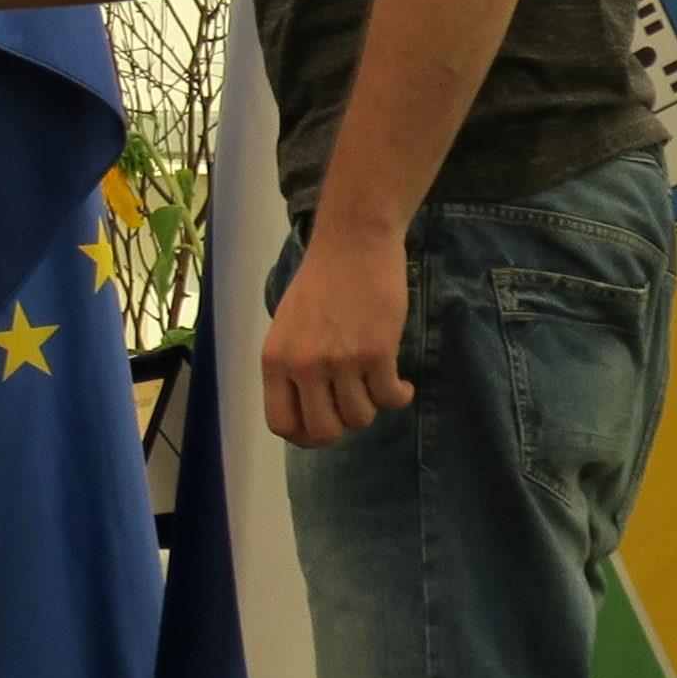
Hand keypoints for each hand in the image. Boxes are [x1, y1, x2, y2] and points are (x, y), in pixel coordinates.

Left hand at [260, 225, 412, 447]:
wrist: (353, 242)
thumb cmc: (321, 281)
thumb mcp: (288, 327)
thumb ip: (293, 366)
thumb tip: (308, 410)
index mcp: (275, 360)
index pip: (281, 423)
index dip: (305, 435)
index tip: (323, 426)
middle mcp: (304, 365)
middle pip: (324, 431)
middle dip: (342, 427)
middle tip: (354, 407)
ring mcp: (341, 360)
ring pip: (360, 417)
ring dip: (373, 406)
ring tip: (377, 385)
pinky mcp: (377, 352)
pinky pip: (390, 398)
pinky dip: (400, 396)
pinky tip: (402, 384)